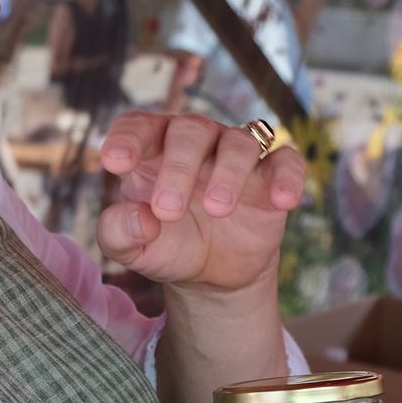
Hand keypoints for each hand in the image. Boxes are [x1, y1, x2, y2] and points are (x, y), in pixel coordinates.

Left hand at [96, 112, 306, 294]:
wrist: (212, 277)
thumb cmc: (167, 247)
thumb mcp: (132, 250)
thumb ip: (118, 233)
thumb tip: (141, 218)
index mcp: (153, 151)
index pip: (139, 125)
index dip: (127, 137)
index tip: (114, 162)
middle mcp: (196, 144)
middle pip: (191, 130)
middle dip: (178, 167)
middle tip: (168, 211)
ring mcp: (236, 157)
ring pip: (239, 141)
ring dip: (228, 172)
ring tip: (217, 210)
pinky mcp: (272, 176)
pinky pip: (287, 161)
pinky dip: (287, 176)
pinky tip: (281, 201)